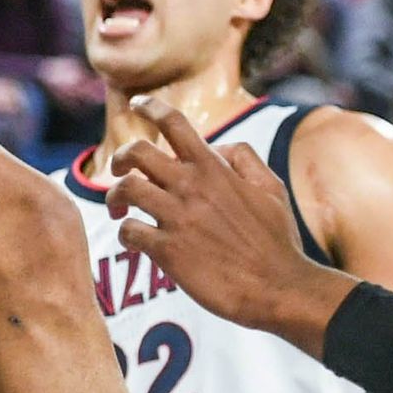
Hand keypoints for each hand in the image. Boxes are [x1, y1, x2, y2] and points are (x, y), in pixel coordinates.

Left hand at [106, 99, 344, 341]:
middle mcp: (191, 187)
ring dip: (114, 197)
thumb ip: (244, 159)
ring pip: (125, 189)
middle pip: (137, 152)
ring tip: (119, 210)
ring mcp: (177, 218)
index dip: (150, 107)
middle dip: (121, 157)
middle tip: (119, 169)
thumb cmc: (277, 240)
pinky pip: (130, 232)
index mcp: (215, 169)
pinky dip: (126, 233)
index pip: (174, 123)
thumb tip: (217, 148)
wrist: (278, 288)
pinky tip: (134, 241)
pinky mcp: (168, 251)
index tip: (137, 104)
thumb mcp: (271, 188)